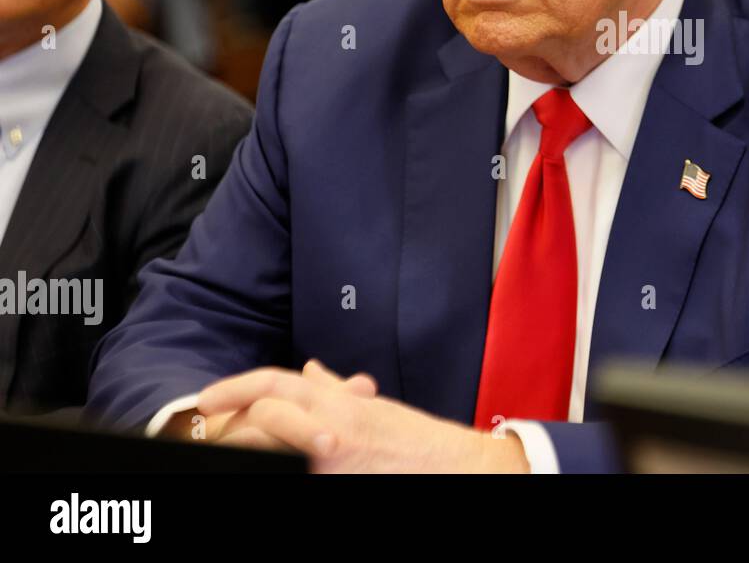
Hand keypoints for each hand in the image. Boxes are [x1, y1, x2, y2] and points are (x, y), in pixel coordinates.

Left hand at [197, 360, 529, 472]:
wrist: (452, 464)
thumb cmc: (415, 442)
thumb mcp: (372, 409)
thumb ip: (336, 389)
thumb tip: (311, 371)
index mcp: (337, 397)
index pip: (275, 380)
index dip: (236, 386)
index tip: (209, 399)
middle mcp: (330, 413)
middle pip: (262, 407)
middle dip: (231, 422)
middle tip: (210, 434)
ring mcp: (330, 442)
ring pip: (267, 430)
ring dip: (244, 441)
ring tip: (228, 453)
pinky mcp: (334, 462)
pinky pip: (288, 458)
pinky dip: (271, 460)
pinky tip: (263, 465)